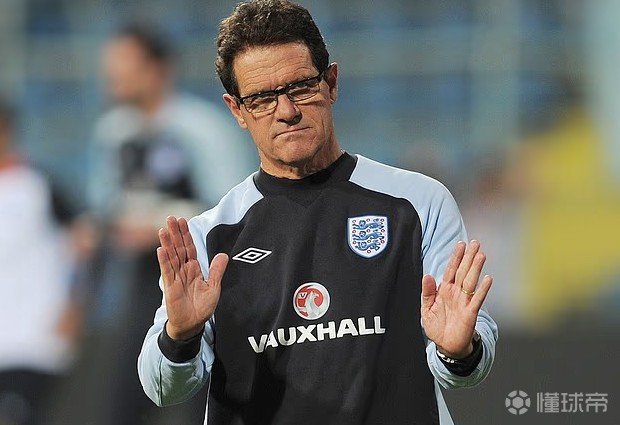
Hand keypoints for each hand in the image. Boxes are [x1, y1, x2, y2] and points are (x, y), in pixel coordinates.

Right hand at [157, 216, 228, 340]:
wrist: (192, 324)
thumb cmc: (202, 307)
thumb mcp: (214, 287)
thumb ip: (217, 271)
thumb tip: (223, 255)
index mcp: (194, 269)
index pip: (190, 248)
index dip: (186, 234)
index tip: (182, 220)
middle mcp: (184, 270)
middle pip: (178, 248)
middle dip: (175, 233)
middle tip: (170, 218)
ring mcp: (176, 278)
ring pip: (171, 257)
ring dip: (167, 243)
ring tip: (163, 229)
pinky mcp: (171, 287)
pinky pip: (168, 272)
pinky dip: (164, 261)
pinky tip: (161, 250)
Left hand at [421, 240, 492, 358]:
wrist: (446, 346)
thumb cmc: (437, 327)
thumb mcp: (426, 309)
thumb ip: (427, 292)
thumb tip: (427, 275)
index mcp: (445, 290)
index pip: (451, 270)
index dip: (455, 257)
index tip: (460, 244)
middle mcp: (456, 293)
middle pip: (463, 271)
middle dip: (468, 257)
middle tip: (475, 243)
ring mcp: (464, 302)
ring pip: (471, 281)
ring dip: (476, 268)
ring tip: (481, 255)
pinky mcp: (470, 313)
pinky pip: (477, 299)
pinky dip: (482, 289)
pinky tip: (487, 279)